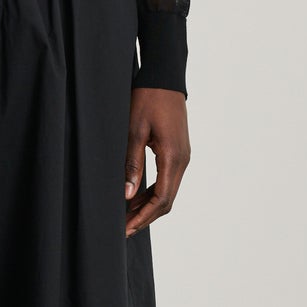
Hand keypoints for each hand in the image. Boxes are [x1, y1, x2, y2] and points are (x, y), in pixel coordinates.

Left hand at [124, 88, 189, 234]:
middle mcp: (183, 160)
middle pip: (166, 200)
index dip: (143, 217)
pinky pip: (167, 179)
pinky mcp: (178, 152)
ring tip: (126, 216)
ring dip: (148, 206)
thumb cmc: (148, 99)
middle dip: (145, 217)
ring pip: (167, 191)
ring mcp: (183, 157)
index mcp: (173, 157)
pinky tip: (135, 197)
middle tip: (124, 229)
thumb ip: (132, 163)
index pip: (161, 199)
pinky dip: (152, 192)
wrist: (165, 78)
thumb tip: (128, 194)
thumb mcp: (134, 130)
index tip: (126, 228)